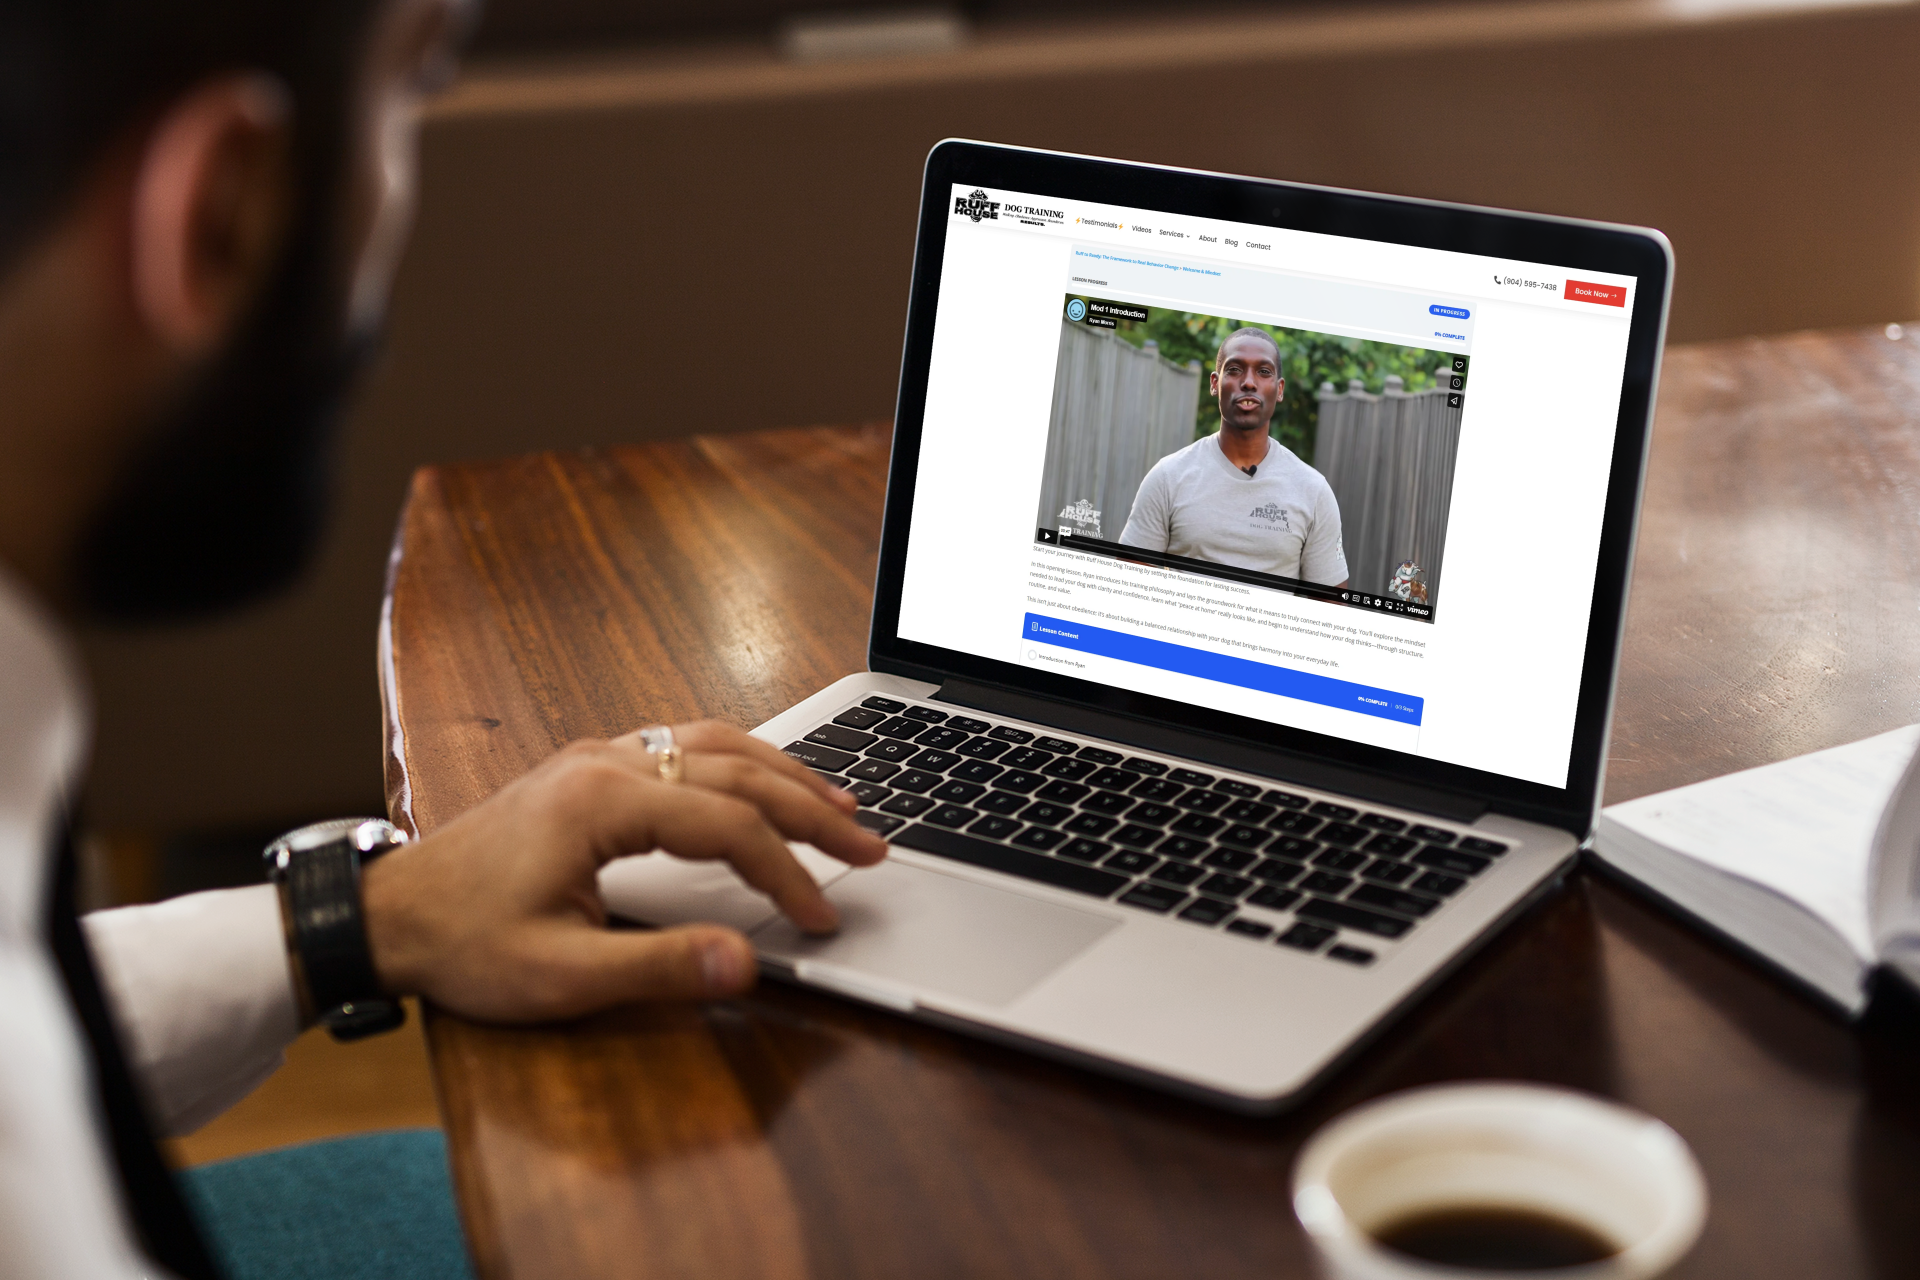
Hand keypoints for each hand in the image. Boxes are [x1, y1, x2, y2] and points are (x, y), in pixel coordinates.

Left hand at [359, 720, 887, 1020]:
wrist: (386, 915)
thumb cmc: (463, 944)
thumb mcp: (561, 975)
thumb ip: (659, 968)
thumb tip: (746, 965)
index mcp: (604, 801)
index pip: (731, 828)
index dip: (789, 873)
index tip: (824, 916)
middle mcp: (607, 762)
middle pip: (738, 771)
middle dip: (813, 809)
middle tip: (872, 845)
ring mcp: (596, 758)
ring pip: (714, 744)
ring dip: (784, 771)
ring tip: (840, 802)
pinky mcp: (587, 769)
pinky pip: (683, 743)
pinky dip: (740, 760)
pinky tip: (762, 778)